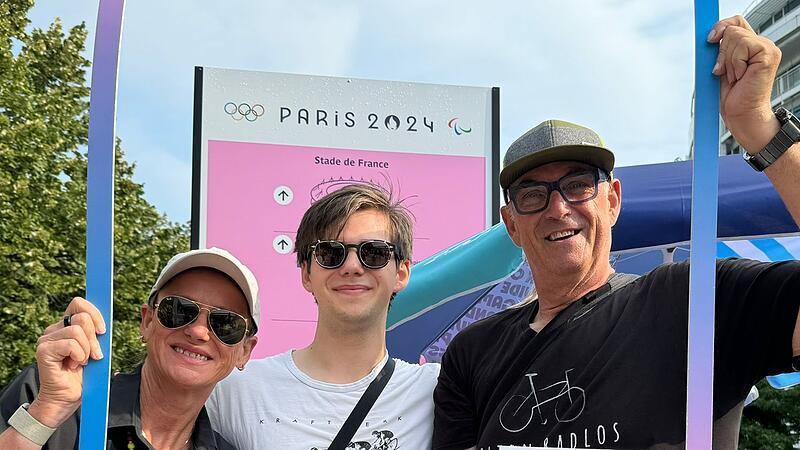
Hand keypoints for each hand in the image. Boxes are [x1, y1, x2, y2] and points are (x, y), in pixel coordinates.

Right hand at [29, 297, 105, 427]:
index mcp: (67, 326)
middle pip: (82, 316)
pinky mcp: (44, 350)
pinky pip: (71, 343)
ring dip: (87, 349)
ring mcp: (47, 339)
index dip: (94, 312)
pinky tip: (74, 366)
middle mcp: (54, 329)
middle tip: (94, 355)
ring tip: (81, 362)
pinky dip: (79, 355)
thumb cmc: (83, 376)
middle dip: (95, 337)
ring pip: (78, 330)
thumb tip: (104, 322)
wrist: (67, 399)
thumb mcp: (95, 350)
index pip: (78, 304)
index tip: (103, 330)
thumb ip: (97, 334)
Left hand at [708, 15, 781, 152]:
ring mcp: (767, 48)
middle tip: (727, 72)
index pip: (736, 22)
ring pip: (735, 37)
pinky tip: (741, 77)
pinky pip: (742, 46)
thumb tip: (711, 37)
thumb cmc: (732, 95)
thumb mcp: (722, 67)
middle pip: (732, 29)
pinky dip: (735, 63)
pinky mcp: (768, 54)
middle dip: (722, 53)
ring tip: (736, 77)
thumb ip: (721, 50)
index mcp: (752, 46)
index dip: (721, 26)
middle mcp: (762, 44)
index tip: (710, 40)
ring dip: (728, 61)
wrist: (742, 114)